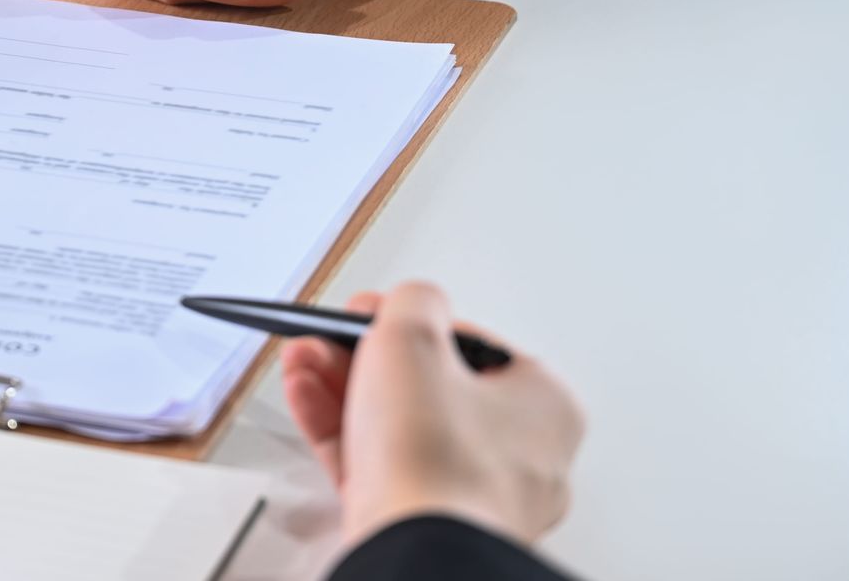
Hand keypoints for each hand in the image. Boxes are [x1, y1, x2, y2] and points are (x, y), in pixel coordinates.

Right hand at [281, 282, 583, 548]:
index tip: (372, 313)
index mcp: (545, 406)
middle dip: (363, 355)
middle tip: (328, 339)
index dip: (410, 321)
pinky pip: (380, 466)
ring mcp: (470, 494)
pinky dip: (342, 431)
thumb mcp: (415, 337)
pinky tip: (306, 397)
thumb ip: (415, 300)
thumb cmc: (436, 459)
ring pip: (399, 426)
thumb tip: (414, 300)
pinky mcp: (425, 523)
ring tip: (303, 361)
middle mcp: (519, 455)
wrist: (414, 548)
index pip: (469, 344)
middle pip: (427, 385)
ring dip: (342, 386)